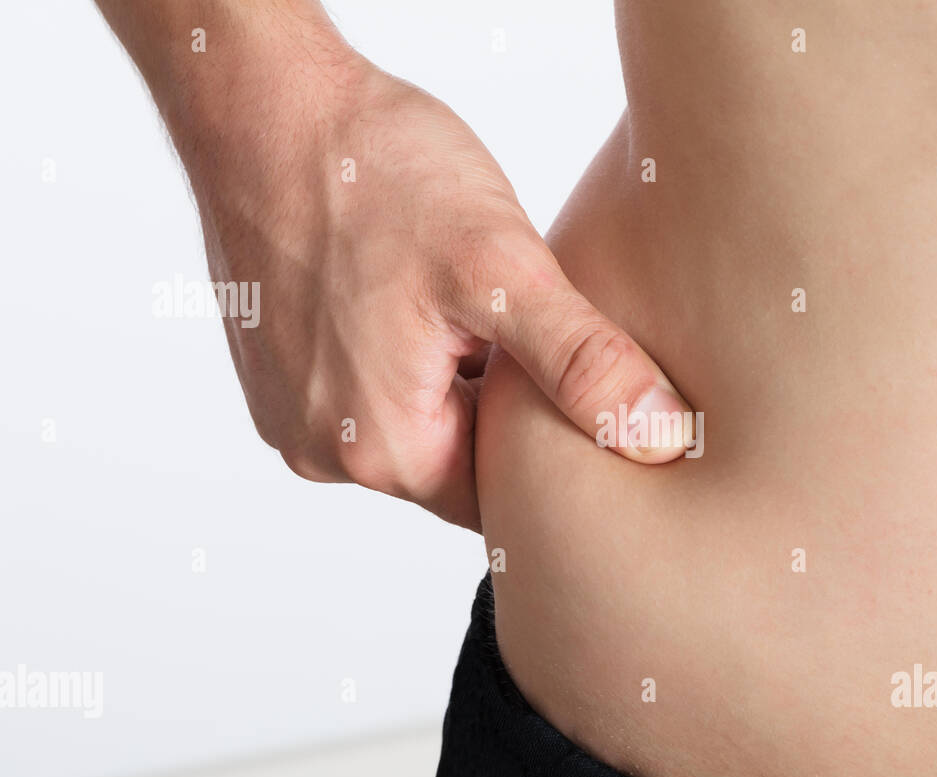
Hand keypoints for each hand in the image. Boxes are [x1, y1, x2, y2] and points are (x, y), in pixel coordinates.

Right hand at [180, 48, 690, 529]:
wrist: (261, 103)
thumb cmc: (371, 173)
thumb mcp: (502, 268)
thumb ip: (583, 363)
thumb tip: (657, 437)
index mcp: (381, 450)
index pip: (499, 495)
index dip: (549, 443)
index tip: (578, 387)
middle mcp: (325, 452)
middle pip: (456, 461)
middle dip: (501, 404)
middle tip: (525, 326)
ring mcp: (291, 412)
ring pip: (416, 421)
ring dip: (455, 374)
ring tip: (470, 302)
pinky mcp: (277, 372)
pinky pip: (367, 388)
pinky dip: (407, 353)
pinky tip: (422, 293)